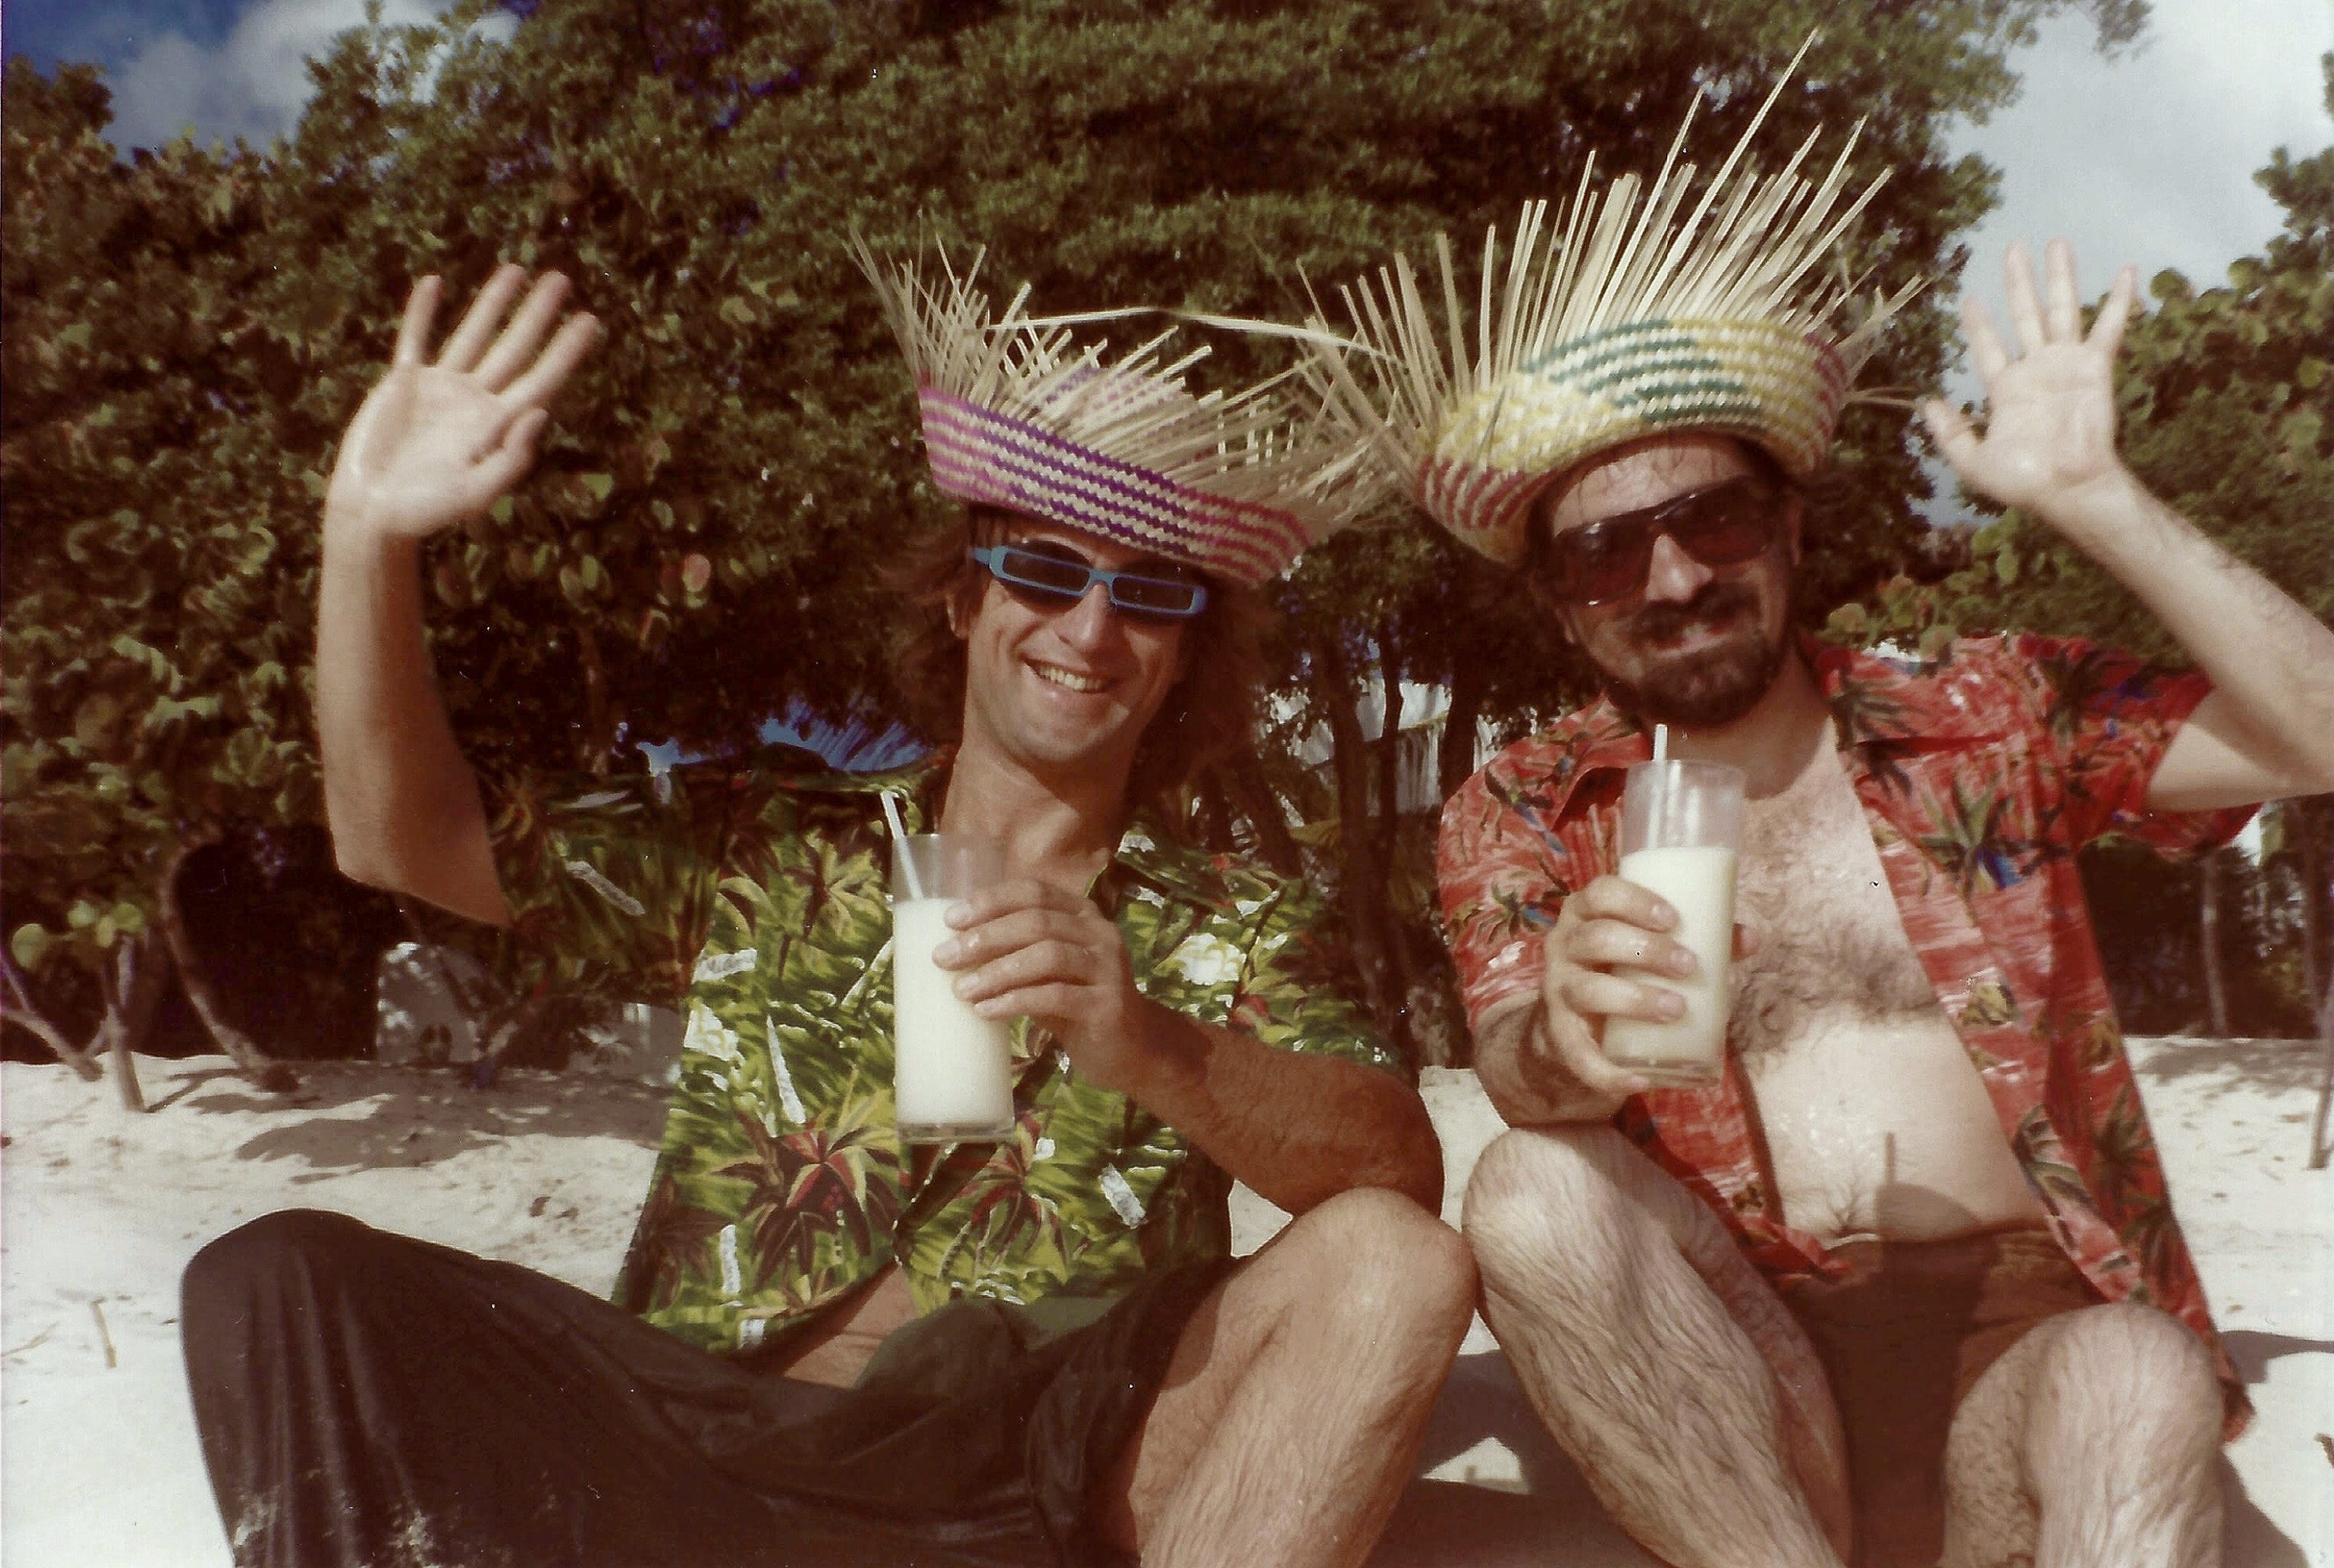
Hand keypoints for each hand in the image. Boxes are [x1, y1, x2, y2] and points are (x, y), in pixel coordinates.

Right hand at [325, 266, 599, 542]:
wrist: (372, 511)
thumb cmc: (425, 512)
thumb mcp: (475, 493)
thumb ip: (510, 458)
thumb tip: (541, 413)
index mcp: (496, 425)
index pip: (540, 379)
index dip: (565, 351)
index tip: (590, 321)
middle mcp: (474, 401)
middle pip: (514, 348)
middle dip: (537, 314)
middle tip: (561, 278)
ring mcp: (439, 389)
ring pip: (472, 335)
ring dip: (492, 303)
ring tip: (516, 270)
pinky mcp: (403, 383)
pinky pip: (415, 339)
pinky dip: (422, 312)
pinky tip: (434, 283)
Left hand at [934, 878, 1152, 1091]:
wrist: (1131, 1048)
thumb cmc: (1078, 1004)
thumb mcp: (1047, 971)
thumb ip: (1016, 952)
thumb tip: (954, 946)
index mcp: (1083, 915)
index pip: (1034, 892)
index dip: (991, 901)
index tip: (951, 919)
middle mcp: (1100, 933)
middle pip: (1036, 921)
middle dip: (985, 937)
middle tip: (944, 957)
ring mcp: (1108, 968)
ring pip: (1046, 956)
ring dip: (997, 971)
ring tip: (962, 989)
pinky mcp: (1107, 1005)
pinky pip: (1055, 995)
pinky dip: (1015, 1001)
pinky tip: (987, 1011)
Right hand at [1522, 874, 1753, 1106]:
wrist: (1577, 1023)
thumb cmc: (1625, 969)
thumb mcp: (1653, 947)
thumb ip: (1701, 938)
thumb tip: (1751, 938)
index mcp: (1586, 914)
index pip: (1600, 892)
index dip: (1633, 901)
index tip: (1672, 918)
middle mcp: (1564, 947)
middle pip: (1596, 938)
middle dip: (1645, 950)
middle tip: (1690, 966)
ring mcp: (1558, 991)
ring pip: (1587, 990)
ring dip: (1634, 999)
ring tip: (1677, 1008)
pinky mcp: (1560, 1035)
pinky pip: (1578, 1055)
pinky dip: (1607, 1071)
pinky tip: (1640, 1082)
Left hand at [1923, 239, 2137, 522]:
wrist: (2068, 487)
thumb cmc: (2024, 482)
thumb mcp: (1974, 461)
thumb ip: (1950, 433)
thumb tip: (1926, 403)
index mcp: (2006, 389)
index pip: (1989, 347)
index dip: (1979, 324)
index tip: (1970, 298)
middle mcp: (2036, 369)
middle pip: (2025, 314)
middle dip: (2019, 282)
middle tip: (2014, 248)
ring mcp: (2066, 365)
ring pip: (2061, 310)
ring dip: (2059, 277)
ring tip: (2056, 243)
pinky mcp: (2095, 367)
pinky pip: (2108, 327)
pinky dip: (2118, 300)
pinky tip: (2125, 271)